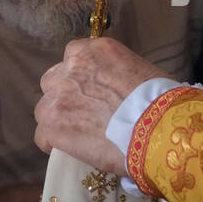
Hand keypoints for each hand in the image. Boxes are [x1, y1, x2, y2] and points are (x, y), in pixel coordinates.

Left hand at [34, 38, 170, 175]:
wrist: (157, 127)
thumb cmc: (159, 101)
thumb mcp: (138, 71)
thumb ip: (116, 74)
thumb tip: (114, 89)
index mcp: (92, 50)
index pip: (72, 57)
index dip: (80, 78)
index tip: (90, 92)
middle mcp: (71, 68)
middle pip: (53, 81)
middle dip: (65, 96)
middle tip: (84, 114)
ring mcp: (58, 96)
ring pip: (45, 109)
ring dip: (58, 120)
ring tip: (79, 136)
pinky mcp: (53, 125)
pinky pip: (43, 136)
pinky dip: (54, 144)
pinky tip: (73, 151)